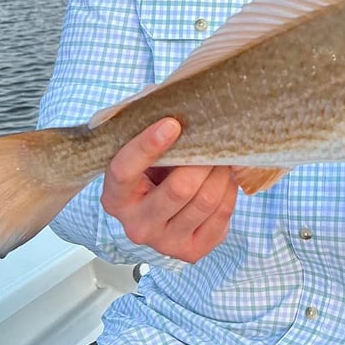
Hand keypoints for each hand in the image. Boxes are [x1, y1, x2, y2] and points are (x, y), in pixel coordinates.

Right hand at [100, 118, 237, 262]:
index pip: (124, 171)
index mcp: (114, 198)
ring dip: (221, 172)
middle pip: (179, 188)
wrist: (163, 207)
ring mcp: (164, 243)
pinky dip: (229, 191)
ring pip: (205, 200)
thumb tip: (164, 93)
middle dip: (203, 159)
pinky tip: (224, 179)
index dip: (147, 146)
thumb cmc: (154, 169)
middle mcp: (135, 226)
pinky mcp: (192, 251)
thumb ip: (144, 121)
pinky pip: (222, 215)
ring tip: (222, 158)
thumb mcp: (140, 146)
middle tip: (214, 140)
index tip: (172, 123)